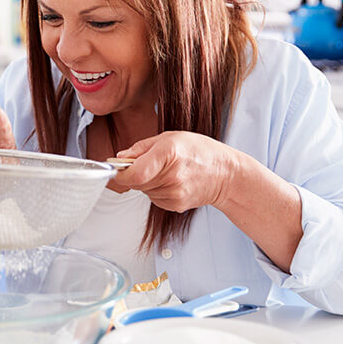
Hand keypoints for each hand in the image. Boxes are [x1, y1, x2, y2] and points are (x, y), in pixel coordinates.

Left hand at [112, 131, 237, 213]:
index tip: (117, 169)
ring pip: (143, 191)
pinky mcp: (176, 205)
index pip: (134, 173)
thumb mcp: (171, 138)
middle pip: (136, 182)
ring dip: (148, 182)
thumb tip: (119, 158)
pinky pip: (153, 198)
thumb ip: (141, 148)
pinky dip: (157, 190)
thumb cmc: (201, 152)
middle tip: (151, 163)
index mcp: (169, 153)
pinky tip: (173, 182)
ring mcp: (174, 193)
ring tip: (168, 171)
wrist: (225, 174)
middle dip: (136, 173)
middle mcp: (172, 176)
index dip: (120, 173)